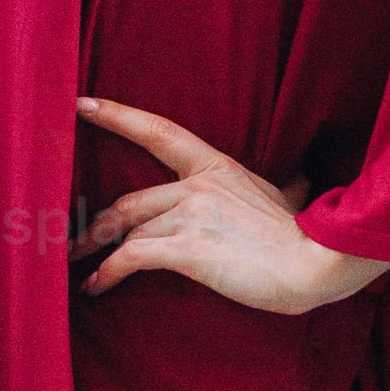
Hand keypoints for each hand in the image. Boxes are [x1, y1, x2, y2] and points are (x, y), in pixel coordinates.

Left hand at [72, 97, 389, 316]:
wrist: (316, 263)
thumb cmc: (303, 239)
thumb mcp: (288, 198)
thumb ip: (281, 186)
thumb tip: (302, 178)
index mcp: (217, 168)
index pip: (159, 132)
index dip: (118, 116)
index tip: (82, 104)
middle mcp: (198, 185)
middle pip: (129, 201)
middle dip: (95, 225)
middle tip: (73, 239)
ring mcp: (191, 215)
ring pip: (127, 230)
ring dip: (98, 253)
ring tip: (82, 269)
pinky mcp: (186, 249)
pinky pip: (131, 257)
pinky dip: (108, 272)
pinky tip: (97, 286)